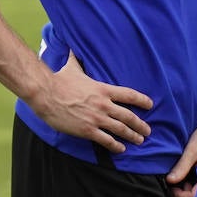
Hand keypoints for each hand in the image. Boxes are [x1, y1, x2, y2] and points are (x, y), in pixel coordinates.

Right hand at [30, 52, 152, 153]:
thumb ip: (77, 59)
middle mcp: (103, 104)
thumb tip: (73, 47)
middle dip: (140, 124)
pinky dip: (115, 146)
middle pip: (129, 116)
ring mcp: (96, 118)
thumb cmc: (59, 80)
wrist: (46, 94)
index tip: (150, 105)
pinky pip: (106, 140)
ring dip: (132, 136)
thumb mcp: (72, 67)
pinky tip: (120, 149)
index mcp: (103, 89)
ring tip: (139, 140)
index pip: (129, 95)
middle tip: (148, 131)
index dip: (142, 100)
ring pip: (121, 129)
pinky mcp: (87, 130)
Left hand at [166, 125, 196, 196]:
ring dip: (189, 185)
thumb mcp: (193, 150)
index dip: (181, 195)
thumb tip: (170, 180)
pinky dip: (195, 179)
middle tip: (175, 180)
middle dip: (185, 190)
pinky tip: (190, 171)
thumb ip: (182, 166)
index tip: (172, 187)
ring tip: (182, 174)